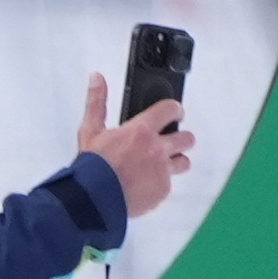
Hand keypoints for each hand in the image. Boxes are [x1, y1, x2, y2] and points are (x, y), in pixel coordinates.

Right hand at [78, 74, 195, 217]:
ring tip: (162, 164)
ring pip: (184, 162)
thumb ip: (97, 102)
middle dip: (181, 137)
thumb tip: (97, 79)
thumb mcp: (91, 130)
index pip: (171, 110)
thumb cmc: (93, 166)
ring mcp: (163, 171)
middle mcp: (157, 149)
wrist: (94, 199)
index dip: (175, 109)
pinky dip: (160, 182)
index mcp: (141, 131)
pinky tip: (146, 183)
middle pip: (186, 138)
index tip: (174, 112)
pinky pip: (170, 184)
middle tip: (170, 140)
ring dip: (176, 161)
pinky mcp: (162, 190)